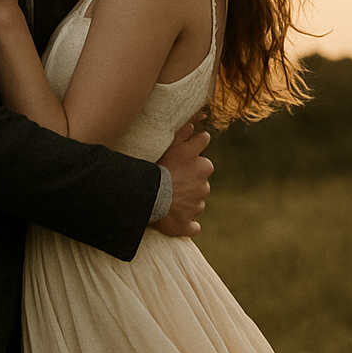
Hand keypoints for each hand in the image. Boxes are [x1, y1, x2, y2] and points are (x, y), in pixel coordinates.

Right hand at [152, 120, 211, 237]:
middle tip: (172, 179)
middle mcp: (204, 185)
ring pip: (196, 202)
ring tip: (167, 198)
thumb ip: (183, 135)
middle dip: (190, 180)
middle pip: (200, 179)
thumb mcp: (170, 146)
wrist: (148, 197)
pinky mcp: (188, 224)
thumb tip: (194, 126)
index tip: (184, 155)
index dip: (193, 152)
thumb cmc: (157, 168)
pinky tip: (177, 221)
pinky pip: (192, 226)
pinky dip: (187, 224)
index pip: (204, 154)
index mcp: (203, 165)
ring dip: (186, 201)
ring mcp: (197, 206)